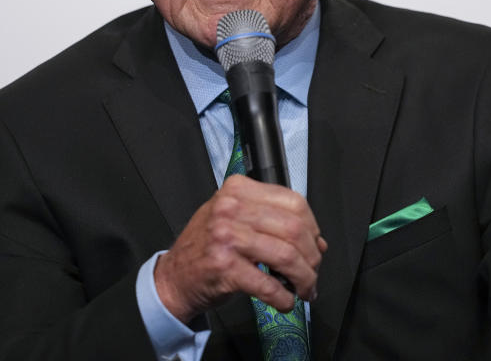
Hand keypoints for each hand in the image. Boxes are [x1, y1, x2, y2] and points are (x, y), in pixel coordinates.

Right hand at [153, 174, 327, 323]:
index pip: (293, 202)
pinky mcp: (225, 267)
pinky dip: (283, 298)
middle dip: (312, 257)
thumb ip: (272, 221)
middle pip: (294, 229)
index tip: (315, 244)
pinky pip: (268, 284)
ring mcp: (226, 237)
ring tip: (303, 289)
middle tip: (312, 272)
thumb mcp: (235, 219)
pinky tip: (284, 301)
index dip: (312, 227)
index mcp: (238, 190)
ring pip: (286, 257)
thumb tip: (317, 241)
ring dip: (303, 279)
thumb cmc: (207, 247)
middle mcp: (231, 208)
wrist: (174, 276)